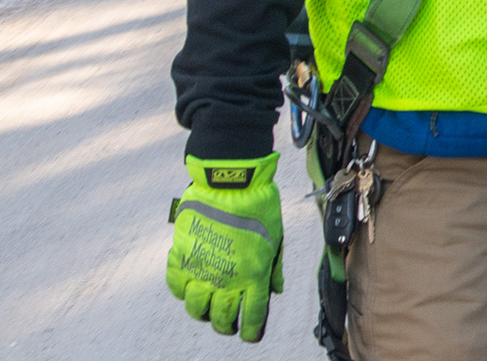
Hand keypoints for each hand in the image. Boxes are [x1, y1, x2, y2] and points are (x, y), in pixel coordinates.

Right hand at [166, 153, 284, 341]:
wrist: (232, 184)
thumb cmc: (259, 208)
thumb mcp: (277, 238)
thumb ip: (275, 266)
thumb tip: (275, 289)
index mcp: (254, 275)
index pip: (251, 315)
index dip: (250, 330)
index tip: (249, 335)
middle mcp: (226, 279)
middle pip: (221, 317)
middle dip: (225, 325)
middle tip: (227, 323)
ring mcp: (201, 270)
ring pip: (195, 308)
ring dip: (202, 312)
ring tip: (208, 307)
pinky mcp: (182, 257)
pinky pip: (175, 286)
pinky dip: (181, 291)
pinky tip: (189, 287)